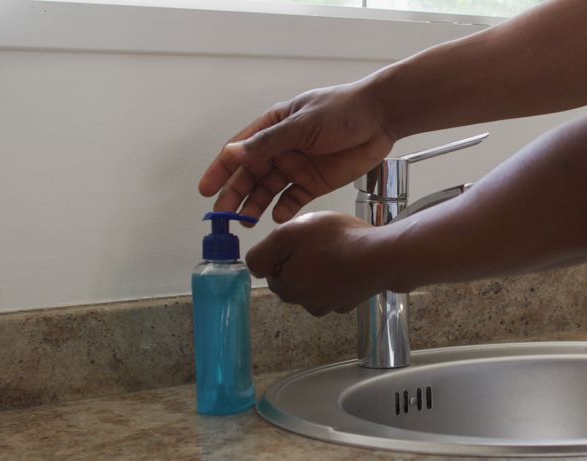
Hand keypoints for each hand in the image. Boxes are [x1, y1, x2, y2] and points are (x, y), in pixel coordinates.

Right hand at [198, 83, 395, 223]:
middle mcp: (281, 149)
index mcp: (272, 127)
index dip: (220, 170)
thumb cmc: (341, 111)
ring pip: (269, 190)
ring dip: (255, 205)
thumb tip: (232, 153)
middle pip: (251, 175)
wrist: (381, 119)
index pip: (238, 151)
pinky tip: (276, 219)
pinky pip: (293, 200)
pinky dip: (284, 210)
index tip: (206, 190)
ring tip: (244, 222)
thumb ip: (267, 143)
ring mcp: (297, 167)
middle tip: (222, 216)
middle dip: (235, 195)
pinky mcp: (315, 183)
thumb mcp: (301, 125)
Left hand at [245, 211, 385, 315]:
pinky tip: (349, 260)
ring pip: (314, 283)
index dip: (282, 251)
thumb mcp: (288, 233)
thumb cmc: (336, 240)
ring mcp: (330, 306)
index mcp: (287, 288)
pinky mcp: (350, 303)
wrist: (382, 257)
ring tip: (337, 249)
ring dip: (320, 268)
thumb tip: (255, 268)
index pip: (270, 270)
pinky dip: (339, 275)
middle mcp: (306, 304)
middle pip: (292, 278)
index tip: (300, 240)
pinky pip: (335, 287)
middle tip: (319, 241)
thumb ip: (262, 253)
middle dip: (301, 261)